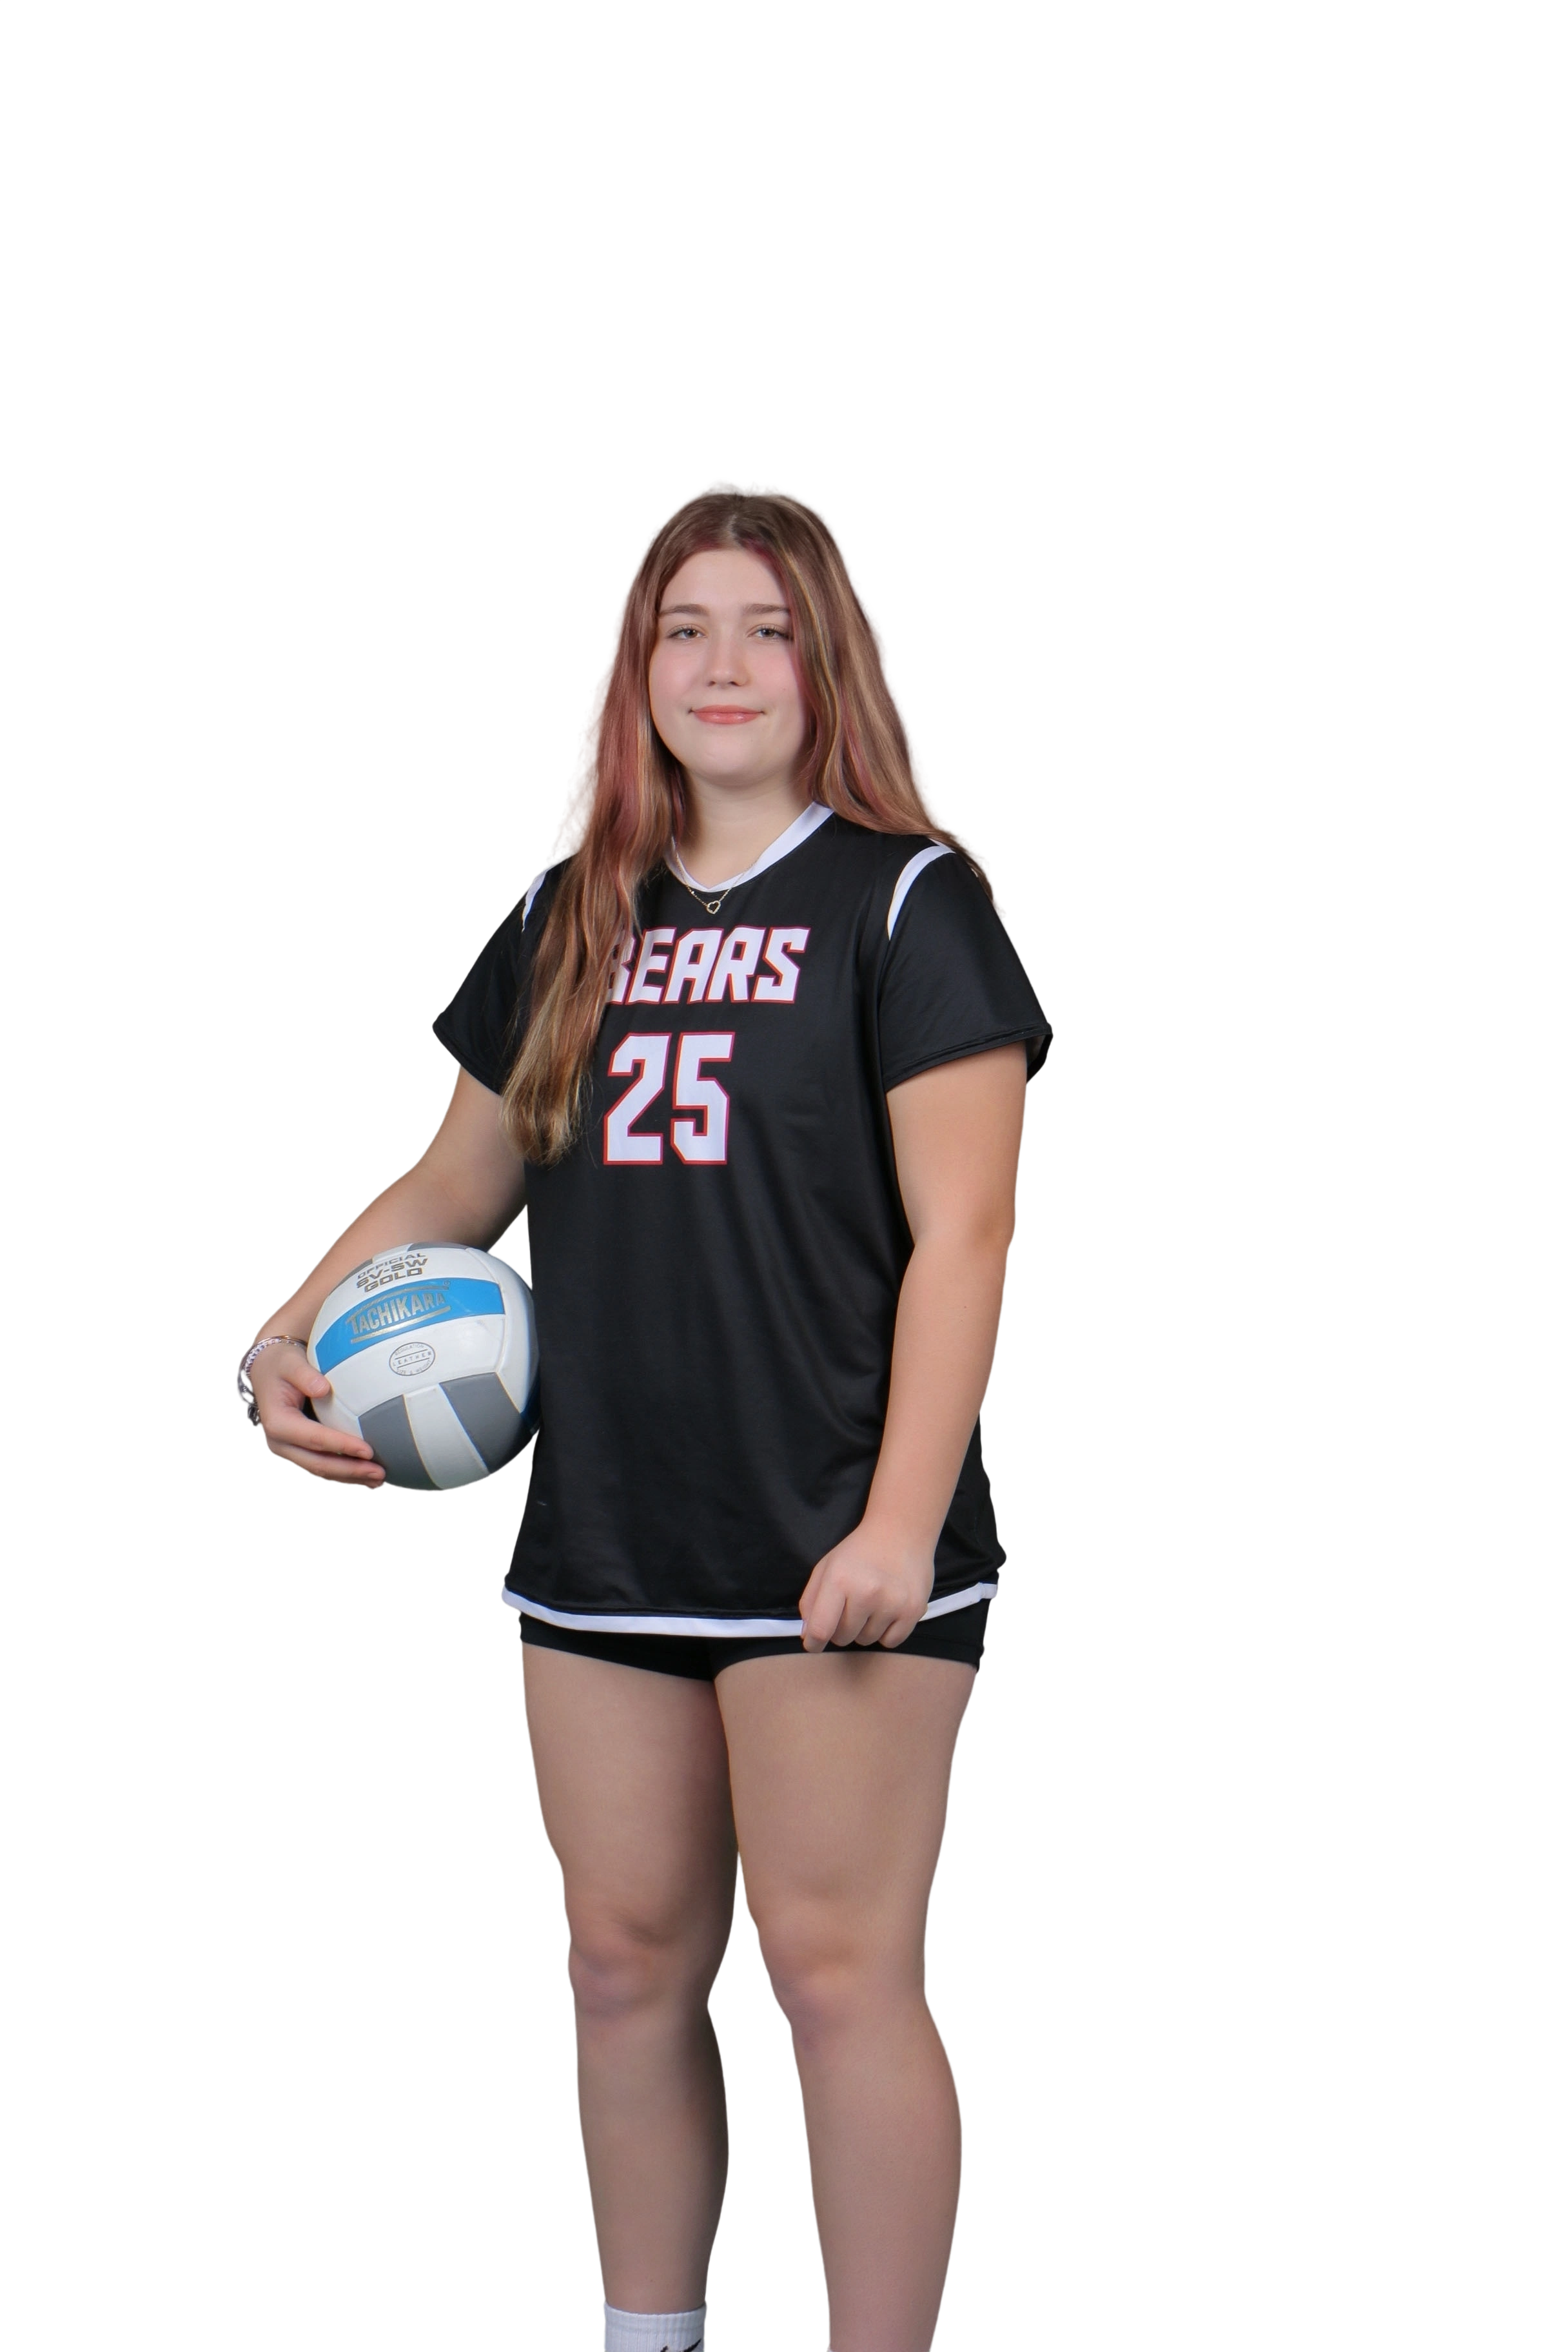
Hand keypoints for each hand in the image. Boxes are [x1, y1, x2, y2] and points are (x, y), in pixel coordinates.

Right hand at [249, 1343, 384, 1487]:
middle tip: (380, 1473)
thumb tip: (323, 1389)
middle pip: (318, 1463)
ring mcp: (288, 1450)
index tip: (368, 1451)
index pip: (313, 1438)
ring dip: (350, 1478)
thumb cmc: (282, 1365)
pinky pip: (321, 1467)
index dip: (341, 1446)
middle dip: (350, 1471)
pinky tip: (365, 1476)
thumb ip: (304, 1374)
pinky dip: (344, 1473)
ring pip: (320, 1471)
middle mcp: (279, 1443)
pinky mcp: (298, 1452)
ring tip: (378, 1481)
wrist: (268, 1372)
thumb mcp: (290, 1362)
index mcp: (277, 1422)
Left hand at [796, 1519, 934, 1651]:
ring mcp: (893, 1603)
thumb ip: (811, 1600)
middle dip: (841, 1628)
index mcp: (839, 1580)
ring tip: (872, 1603)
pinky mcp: (914, 1610)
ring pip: (866, 1640)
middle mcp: (866, 1593)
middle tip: (850, 1606)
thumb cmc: (859, 1551)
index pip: (821, 1629)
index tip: (814, 1644)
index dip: (813, 1643)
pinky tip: (887, 1610)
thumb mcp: (826, 1566)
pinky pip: (890, 1642)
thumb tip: (809, 1636)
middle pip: (843, 1638)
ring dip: (864, 1628)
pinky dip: (886, 1632)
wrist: (901, 1531)